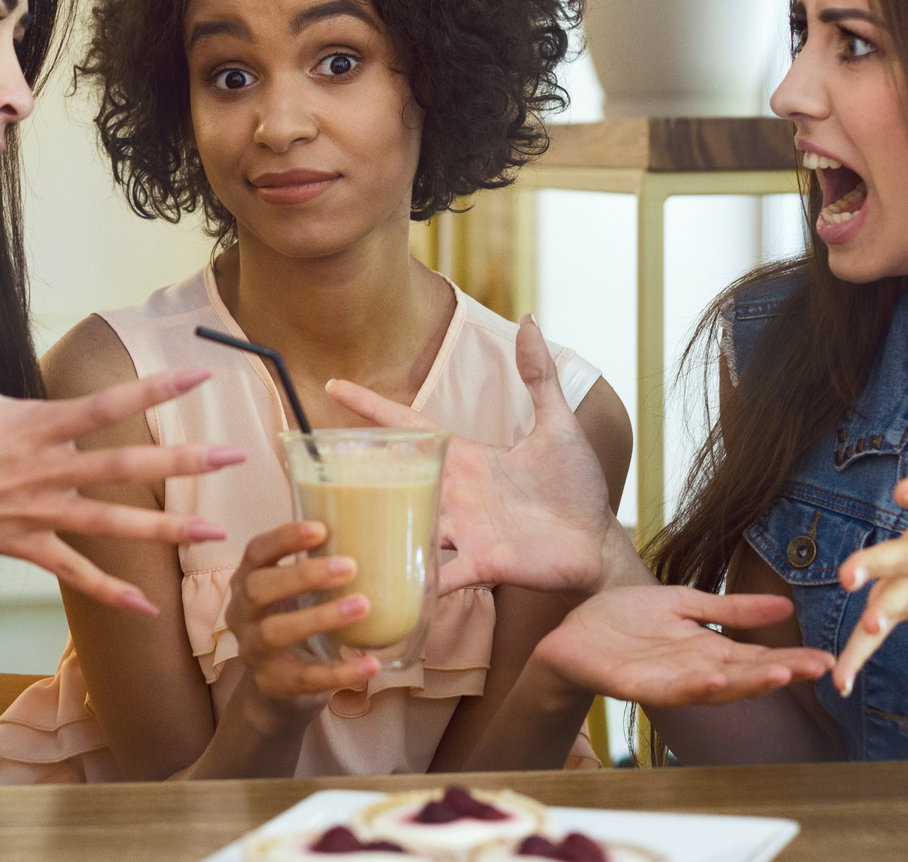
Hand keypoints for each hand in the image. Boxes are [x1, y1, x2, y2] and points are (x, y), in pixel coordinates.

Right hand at [0, 249, 244, 612]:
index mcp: (34, 426)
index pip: (106, 405)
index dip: (154, 390)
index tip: (200, 377)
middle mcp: (45, 472)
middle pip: (126, 466)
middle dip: (184, 462)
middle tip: (235, 458)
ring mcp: (38, 514)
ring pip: (113, 526)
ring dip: (166, 531)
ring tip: (215, 533)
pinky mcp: (25, 546)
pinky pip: (75, 571)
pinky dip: (111, 591)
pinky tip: (149, 607)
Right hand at [223, 522, 380, 710]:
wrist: (280, 685)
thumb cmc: (298, 619)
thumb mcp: (300, 591)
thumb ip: (324, 567)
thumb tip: (387, 537)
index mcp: (249, 580)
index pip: (256, 551)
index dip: (284, 538)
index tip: (321, 529)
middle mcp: (242, 613)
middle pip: (259, 588)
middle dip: (304, 575)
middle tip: (350, 567)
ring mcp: (253, 650)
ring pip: (276, 632)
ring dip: (320, 617)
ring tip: (362, 606)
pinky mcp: (273, 683)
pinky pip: (305, 678)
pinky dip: (340, 672)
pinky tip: (371, 664)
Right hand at [327, 316, 630, 593]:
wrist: (598, 543)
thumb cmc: (576, 487)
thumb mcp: (557, 426)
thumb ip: (539, 377)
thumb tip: (530, 320)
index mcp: (467, 459)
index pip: (410, 427)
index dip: (374, 407)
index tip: (336, 385)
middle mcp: (455, 495)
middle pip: (393, 480)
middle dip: (353, 473)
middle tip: (309, 462)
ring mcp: (464, 532)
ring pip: (404, 527)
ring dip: (373, 529)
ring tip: (328, 529)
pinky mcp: (481, 565)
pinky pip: (437, 576)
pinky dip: (413, 584)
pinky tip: (378, 587)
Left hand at [534, 586, 834, 705]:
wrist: (573, 630)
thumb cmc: (628, 620)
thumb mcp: (687, 605)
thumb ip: (732, 610)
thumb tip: (783, 607)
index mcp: (710, 651)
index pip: (759, 657)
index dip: (793, 658)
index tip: (828, 657)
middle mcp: (697, 671)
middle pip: (746, 676)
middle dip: (783, 673)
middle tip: (820, 668)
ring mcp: (669, 681)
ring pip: (716, 688)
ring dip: (748, 684)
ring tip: (781, 674)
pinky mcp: (639, 685)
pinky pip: (671, 690)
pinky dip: (695, 686)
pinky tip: (716, 678)